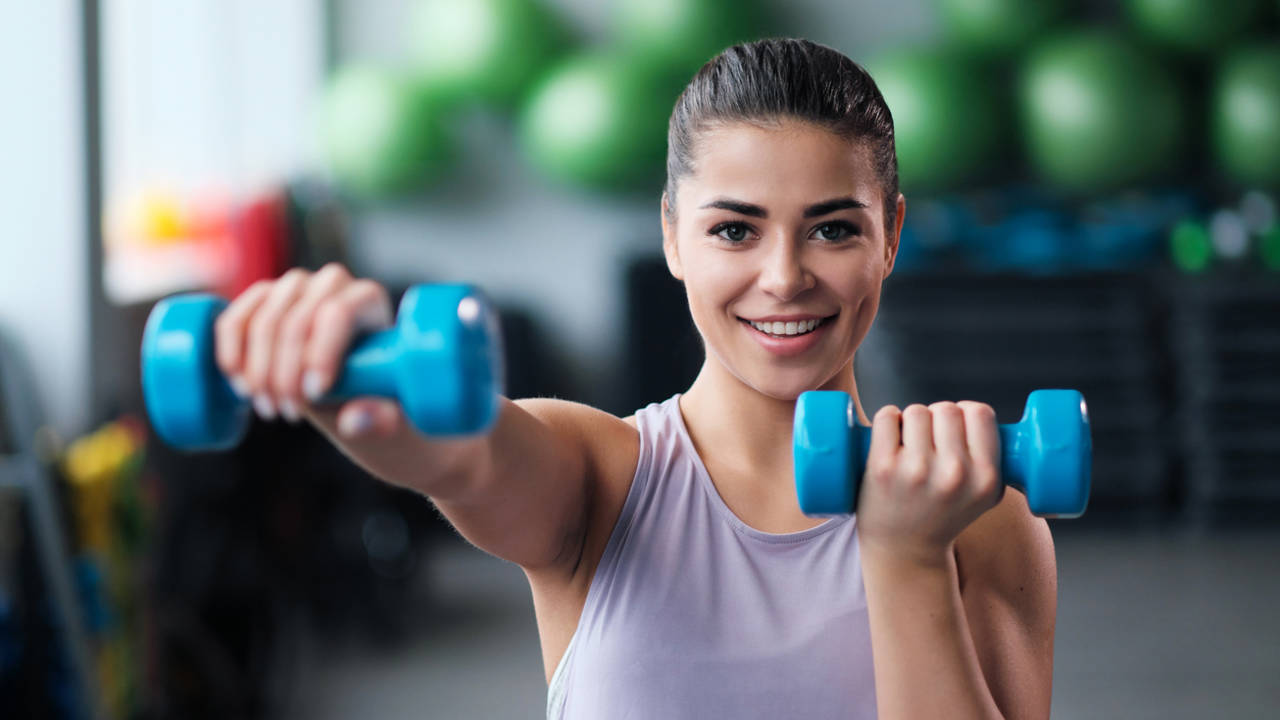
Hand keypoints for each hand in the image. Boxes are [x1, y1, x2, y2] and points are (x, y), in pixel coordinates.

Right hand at [212, 263, 404, 438]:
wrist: (353, 388)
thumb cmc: (375, 396)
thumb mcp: (387, 413)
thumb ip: (379, 419)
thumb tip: (353, 419)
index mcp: (368, 298)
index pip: (337, 313)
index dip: (320, 355)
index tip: (314, 395)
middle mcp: (331, 282)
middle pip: (296, 321)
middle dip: (286, 375)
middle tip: (289, 414)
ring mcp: (293, 287)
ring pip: (263, 322)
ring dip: (259, 373)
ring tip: (271, 409)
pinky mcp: (261, 299)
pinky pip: (233, 320)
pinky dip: (230, 354)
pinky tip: (241, 386)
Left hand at [855, 401, 1004, 566]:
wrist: (905, 551)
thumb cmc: (944, 514)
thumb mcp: (985, 495)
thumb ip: (994, 458)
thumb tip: (983, 417)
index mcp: (985, 477)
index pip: (980, 413)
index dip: (966, 412)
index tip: (956, 426)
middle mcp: (954, 474)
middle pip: (946, 409)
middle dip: (937, 417)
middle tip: (929, 440)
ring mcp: (917, 471)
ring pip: (916, 411)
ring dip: (910, 421)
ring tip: (910, 445)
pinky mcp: (883, 468)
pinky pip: (886, 417)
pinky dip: (887, 419)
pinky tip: (889, 438)